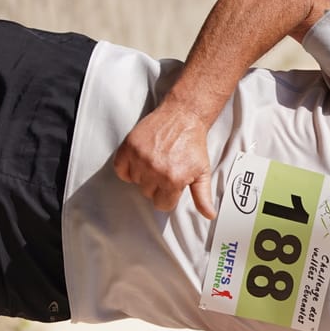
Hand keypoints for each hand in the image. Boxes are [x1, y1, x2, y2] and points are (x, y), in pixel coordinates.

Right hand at [112, 100, 214, 216]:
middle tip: (165, 169)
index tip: (171, 186)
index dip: (167, 196)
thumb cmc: (193, 143)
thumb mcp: (202, 172)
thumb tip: (209, 215)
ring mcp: (141, 158)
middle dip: (156, 185)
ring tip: (154, 161)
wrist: (183, 116)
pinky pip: (120, 168)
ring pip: (134, 181)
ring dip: (142, 175)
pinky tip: (139, 161)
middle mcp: (155, 170)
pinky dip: (126, 167)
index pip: (162, 204)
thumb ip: (203, 196)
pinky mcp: (130, 146)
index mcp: (173, 179)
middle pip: (147, 193)